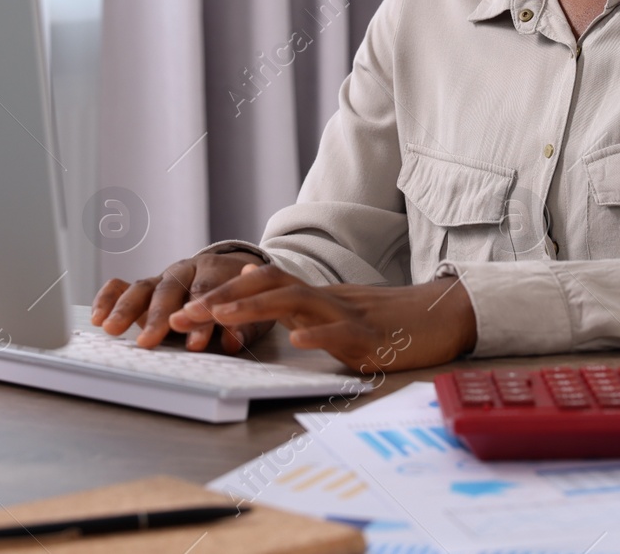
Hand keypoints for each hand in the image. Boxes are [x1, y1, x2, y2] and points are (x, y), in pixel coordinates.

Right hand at [90, 253, 273, 351]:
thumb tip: (233, 342)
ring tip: (111, 330)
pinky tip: (98, 318)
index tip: (195, 344)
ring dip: (125, 309)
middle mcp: (183, 271)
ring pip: (141, 288)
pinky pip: (120, 286)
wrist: (230, 275)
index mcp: (213, 271)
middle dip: (158, 316)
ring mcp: (161, 278)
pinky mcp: (145, 287)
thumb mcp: (250, 310)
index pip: (206, 293)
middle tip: (149, 341)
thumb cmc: (239, 298)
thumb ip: (242, 326)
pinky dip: (107, 299)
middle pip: (169, 290)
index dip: (200, 319)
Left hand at [170, 264, 477, 372]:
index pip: (258, 285)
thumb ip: (292, 298)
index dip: (218, 293)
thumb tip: (248, 279)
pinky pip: (343, 332)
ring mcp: (347, 315)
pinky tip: (298, 340)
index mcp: (312, 297)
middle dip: (219, 302)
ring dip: (255, 308)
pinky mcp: (372, 336)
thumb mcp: (331, 309)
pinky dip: (320, 334)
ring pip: (296, 303)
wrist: (440, 317)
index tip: (179, 309)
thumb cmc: (385, 319)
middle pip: (265, 289)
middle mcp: (323, 299)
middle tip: (180, 317)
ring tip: (221, 316)